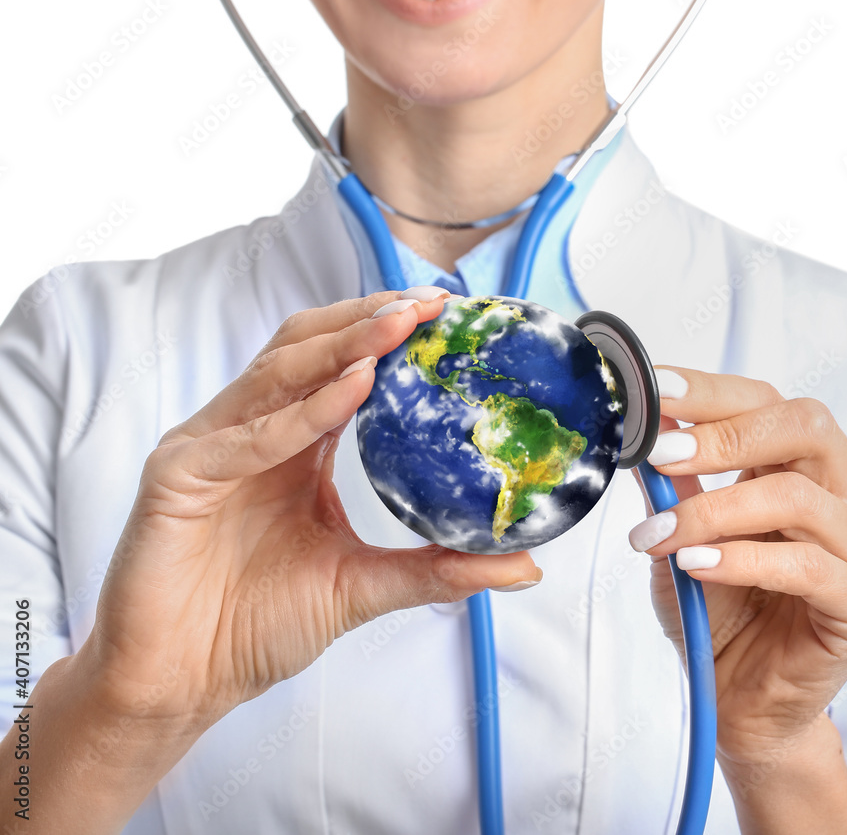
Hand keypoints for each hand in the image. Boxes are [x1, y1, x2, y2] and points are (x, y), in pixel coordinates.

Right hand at [79, 290, 540, 730]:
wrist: (184, 680)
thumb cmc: (256, 625)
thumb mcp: (362, 586)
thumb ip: (437, 569)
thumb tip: (527, 568)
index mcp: (293, 444)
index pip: (340, 367)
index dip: (388, 338)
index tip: (447, 318)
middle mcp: (252, 431)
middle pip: (308, 350)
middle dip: (368, 321)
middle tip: (429, 306)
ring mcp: (212, 446)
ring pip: (277, 374)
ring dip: (341, 347)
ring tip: (398, 327)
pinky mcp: (178, 474)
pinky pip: (246, 436)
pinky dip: (301, 411)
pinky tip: (351, 389)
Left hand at [628, 367, 846, 767]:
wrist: (738, 697)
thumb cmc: (715, 608)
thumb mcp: (679, 534)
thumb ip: (671, 485)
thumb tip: (640, 427)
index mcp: (802, 467)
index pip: (767, 403)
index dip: (711, 392)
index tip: (654, 392)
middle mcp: (844, 497)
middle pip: (806, 426)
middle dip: (724, 434)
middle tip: (661, 454)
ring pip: (798, 497)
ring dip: (715, 511)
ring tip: (659, 533)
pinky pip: (810, 567)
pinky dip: (742, 559)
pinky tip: (695, 564)